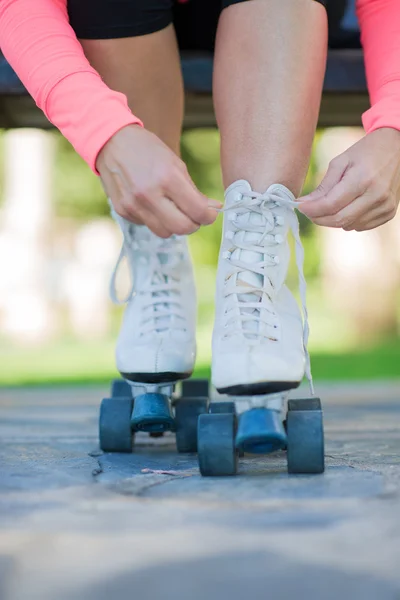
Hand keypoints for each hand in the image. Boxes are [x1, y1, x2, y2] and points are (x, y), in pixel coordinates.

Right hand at [96, 125, 220, 237]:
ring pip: (165, 232)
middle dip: (194, 225)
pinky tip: (152, 204)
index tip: (210, 214)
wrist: (111, 141)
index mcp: (167, 177)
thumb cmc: (147, 150)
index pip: (197, 211)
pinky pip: (147, 225)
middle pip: (182, 228)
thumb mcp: (175, 164)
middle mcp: (149, 194)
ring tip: (173, 210)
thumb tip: (213, 208)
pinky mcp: (123, 211)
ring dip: (173, 225)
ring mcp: (134, 205)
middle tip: (195, 216)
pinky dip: (155, 219)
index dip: (209, 216)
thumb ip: (193, 190)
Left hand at [298, 128, 399, 230]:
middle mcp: (376, 195)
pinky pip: (361, 226)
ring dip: (334, 219)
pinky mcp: (389, 213)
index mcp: (363, 179)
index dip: (312, 209)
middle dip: (319, 218)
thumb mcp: (340, 162)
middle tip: (309, 211)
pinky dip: (349, 221)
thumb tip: (304, 204)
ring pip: (349, 225)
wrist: (395, 148)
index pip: (331, 204)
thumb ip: (324, 186)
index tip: (299, 206)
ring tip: (331, 205)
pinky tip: (348, 207)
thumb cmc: (365, 152)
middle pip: (339, 219)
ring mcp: (385, 206)